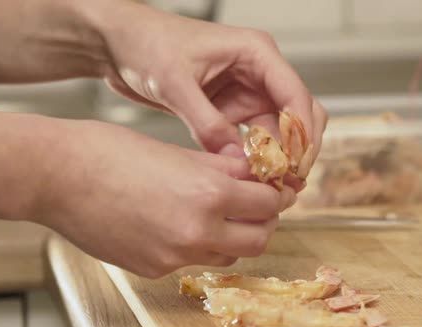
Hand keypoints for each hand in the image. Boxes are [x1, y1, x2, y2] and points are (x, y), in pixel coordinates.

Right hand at [34, 120, 294, 277]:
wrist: (56, 176)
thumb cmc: (109, 151)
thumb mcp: (177, 151)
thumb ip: (221, 169)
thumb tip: (250, 175)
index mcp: (208, 196)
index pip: (268, 206)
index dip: (275, 195)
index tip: (274, 190)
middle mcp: (196, 233)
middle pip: (258, 240)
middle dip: (263, 222)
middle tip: (256, 205)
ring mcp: (173, 256)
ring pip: (227, 254)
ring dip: (233, 236)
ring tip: (218, 213)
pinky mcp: (152, 268)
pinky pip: (190, 260)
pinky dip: (195, 244)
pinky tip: (178, 222)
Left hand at [98, 1, 327, 161]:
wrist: (119, 44)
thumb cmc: (145, 44)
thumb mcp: (174, 83)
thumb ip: (206, 122)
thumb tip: (234, 161)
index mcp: (255, 53)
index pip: (295, 94)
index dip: (302, 131)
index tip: (297, 164)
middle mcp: (258, 72)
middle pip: (297, 112)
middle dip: (298, 147)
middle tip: (289, 181)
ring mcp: (247, 92)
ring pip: (279, 130)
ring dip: (278, 157)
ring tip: (272, 187)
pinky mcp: (232, 110)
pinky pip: (255, 138)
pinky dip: (257, 158)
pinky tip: (250, 178)